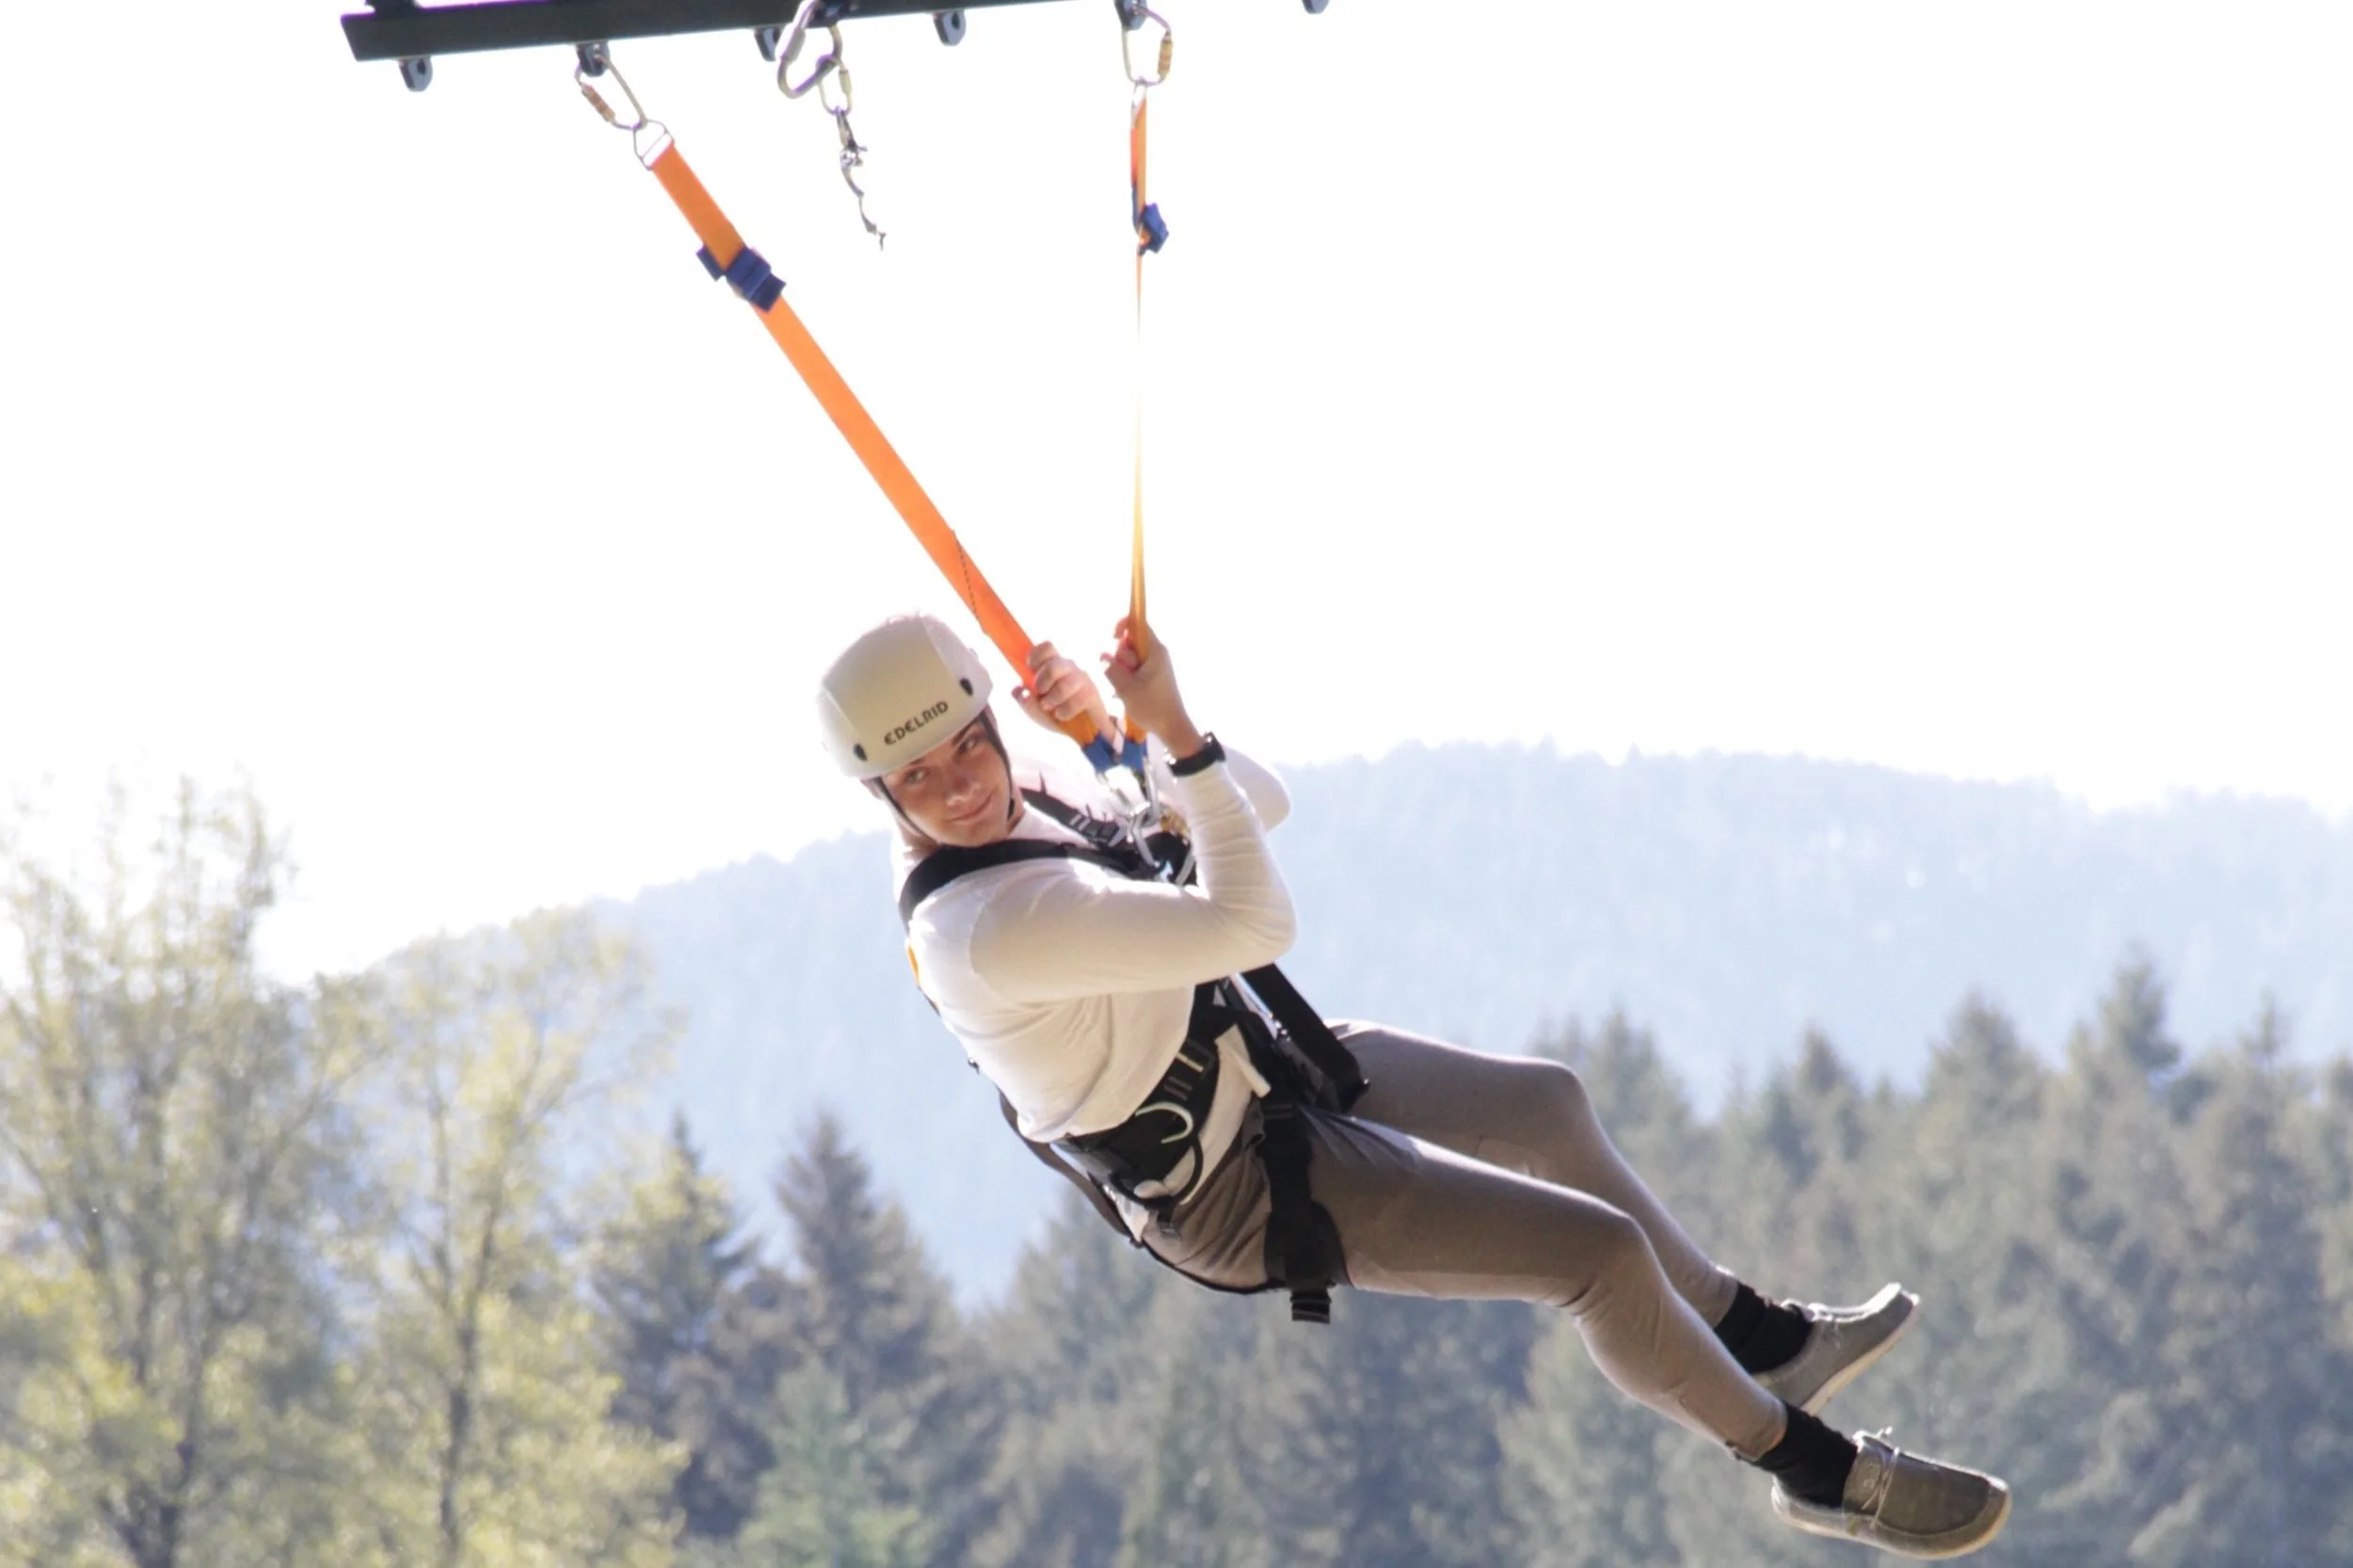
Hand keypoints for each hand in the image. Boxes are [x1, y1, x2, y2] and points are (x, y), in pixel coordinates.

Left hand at [1012, 641, 1115, 744]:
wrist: (1080, 730)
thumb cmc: (1055, 713)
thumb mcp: (1034, 709)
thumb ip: (1025, 700)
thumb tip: (1022, 691)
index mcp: (1053, 664)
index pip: (1047, 648)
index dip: (1035, 656)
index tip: (1030, 670)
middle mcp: (1068, 668)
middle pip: (1053, 666)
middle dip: (1042, 683)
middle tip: (1040, 693)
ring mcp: (1082, 680)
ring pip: (1064, 685)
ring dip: (1053, 700)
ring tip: (1050, 708)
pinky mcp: (1092, 695)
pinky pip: (1076, 701)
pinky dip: (1064, 712)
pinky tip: (1061, 715)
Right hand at [1099, 617, 1203, 754]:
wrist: (1172, 727)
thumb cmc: (1152, 706)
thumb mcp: (1126, 688)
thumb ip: (1112, 669)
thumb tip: (1103, 656)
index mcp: (1154, 651)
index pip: (1138, 623)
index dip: (1123, 625)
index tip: (1113, 638)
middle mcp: (1156, 654)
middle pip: (1131, 642)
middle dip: (1120, 656)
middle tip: (1125, 676)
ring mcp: (1155, 665)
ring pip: (1130, 658)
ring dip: (1121, 670)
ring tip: (1124, 689)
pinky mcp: (1153, 676)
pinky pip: (1135, 669)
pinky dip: (1127, 678)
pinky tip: (1125, 693)